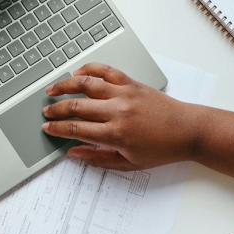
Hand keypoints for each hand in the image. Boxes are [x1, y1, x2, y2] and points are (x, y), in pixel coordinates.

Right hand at [42, 63, 203, 169]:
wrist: (187, 131)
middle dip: (56, 109)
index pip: (75, 129)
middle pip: (76, 106)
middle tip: (46, 112)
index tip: (47, 128)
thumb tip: (73, 153)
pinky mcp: (132, 83)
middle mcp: (117, 111)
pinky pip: (106, 71)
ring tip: (52, 89)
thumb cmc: (162, 149)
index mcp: (115, 134)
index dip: (57, 128)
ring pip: (86, 84)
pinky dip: (90, 69)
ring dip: (65, 85)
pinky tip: (78, 72)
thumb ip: (98, 158)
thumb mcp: (129, 164)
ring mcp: (124, 94)